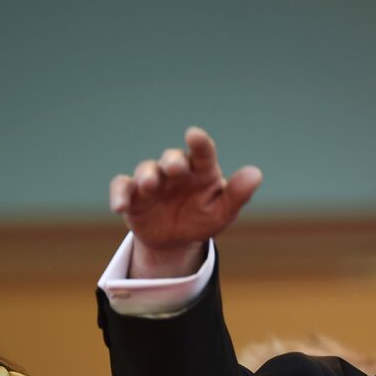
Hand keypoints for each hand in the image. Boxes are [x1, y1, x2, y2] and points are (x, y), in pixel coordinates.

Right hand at [108, 126, 261, 277]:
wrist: (175, 240)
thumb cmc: (202, 219)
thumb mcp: (222, 213)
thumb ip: (237, 194)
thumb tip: (256, 174)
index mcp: (201, 171)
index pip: (202, 152)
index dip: (199, 143)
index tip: (194, 135)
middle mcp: (175, 171)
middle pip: (172, 158)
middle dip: (172, 162)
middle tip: (175, 168)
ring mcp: (153, 182)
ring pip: (146, 170)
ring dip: (147, 176)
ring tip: (149, 185)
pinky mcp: (133, 196)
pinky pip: (122, 188)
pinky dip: (119, 195)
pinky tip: (120, 206)